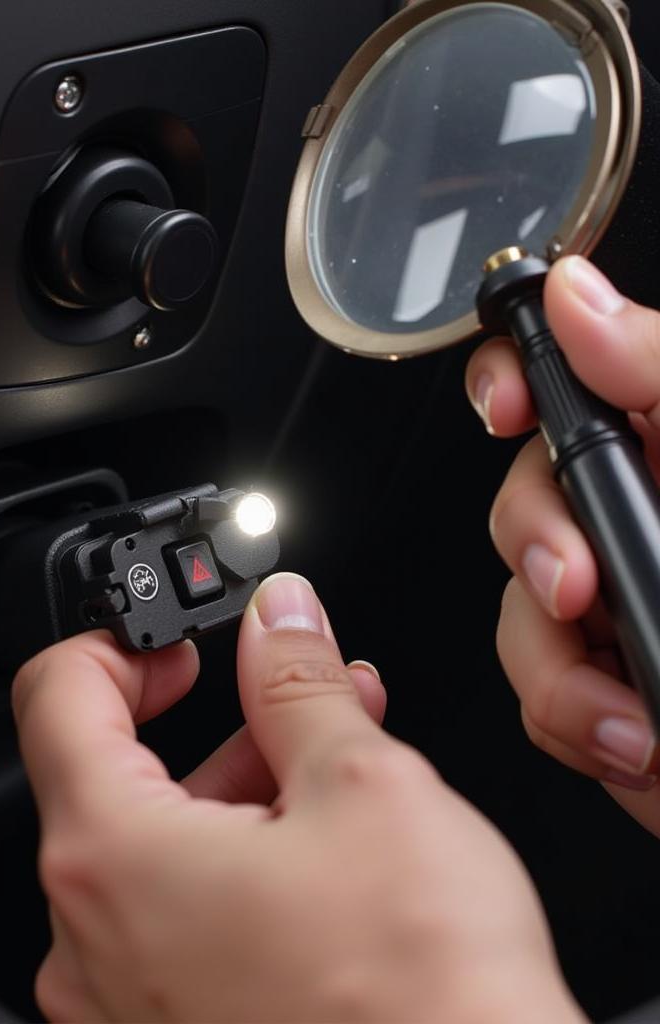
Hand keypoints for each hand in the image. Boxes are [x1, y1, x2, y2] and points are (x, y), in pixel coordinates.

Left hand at [13, 573, 580, 1021]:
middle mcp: (93, 943)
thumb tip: (278, 619)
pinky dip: (236, 867)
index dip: (116, 645)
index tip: (170, 641)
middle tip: (287, 690)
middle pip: (119, 777)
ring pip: (160, 850)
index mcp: (112, 859)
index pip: (57, 696)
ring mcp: (125, 1004)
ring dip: (241, 792)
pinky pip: (180, 921)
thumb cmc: (422, 1005)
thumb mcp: (364, 787)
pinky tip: (319, 849)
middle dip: (213, 722)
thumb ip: (298, 683)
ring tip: (334, 762)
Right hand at [466, 256, 659, 831]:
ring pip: (518, 608)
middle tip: (572, 588)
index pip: (565, 385)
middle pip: (520, 498)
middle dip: (533, 547)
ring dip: (558, 670)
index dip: (512, 382)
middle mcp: (642, 520)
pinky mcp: (608, 687)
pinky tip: (638, 742)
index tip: (510, 411)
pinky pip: (541, 694)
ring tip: (632, 721)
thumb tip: (580, 298)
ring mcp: (620, 606)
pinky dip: (575, 723)